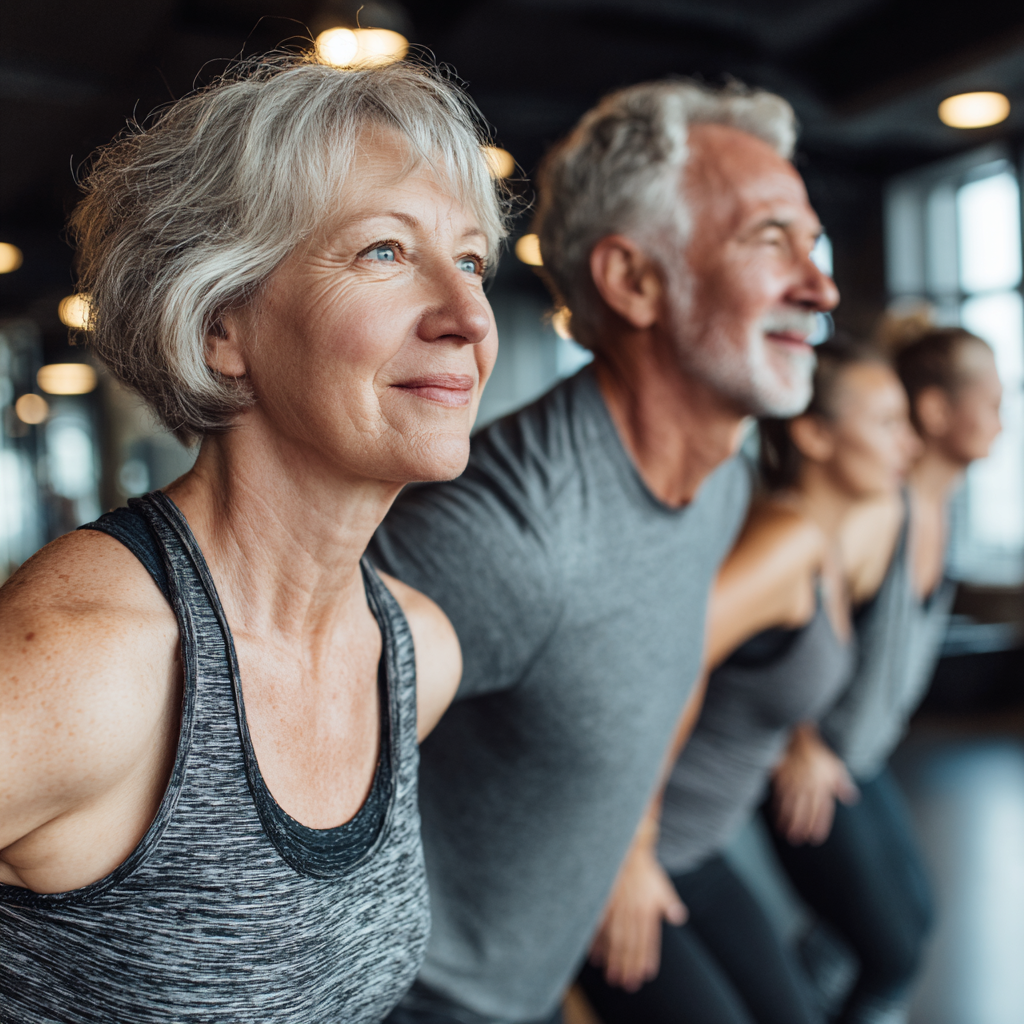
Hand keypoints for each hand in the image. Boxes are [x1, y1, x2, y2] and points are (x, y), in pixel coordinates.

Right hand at [589, 830, 686, 991]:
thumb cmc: (645, 869)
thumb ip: (669, 903)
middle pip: (630, 945)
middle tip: (626, 984)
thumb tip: (679, 917)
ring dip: (613, 960)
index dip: (646, 959)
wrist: (626, 849)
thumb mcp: (661, 885)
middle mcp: (632, 911)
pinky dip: (597, 943)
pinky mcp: (602, 902)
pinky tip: (595, 955)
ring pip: (614, 940)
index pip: (648, 941)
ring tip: (612, 976)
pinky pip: (599, 927)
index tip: (644, 975)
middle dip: (628, 966)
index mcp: (647, 910)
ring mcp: (616, 908)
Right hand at [772, 725, 858, 845]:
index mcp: (822, 785)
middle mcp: (808, 786)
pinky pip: (780, 796)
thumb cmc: (817, 753)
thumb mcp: (835, 766)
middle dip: (801, 826)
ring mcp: (794, 782)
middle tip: (797, 840)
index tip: (815, 838)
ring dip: (789, 821)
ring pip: (791, 806)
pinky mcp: (782, 778)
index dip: (819, 824)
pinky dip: (778, 809)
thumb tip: (851, 798)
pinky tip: (777, 817)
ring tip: (786, 834)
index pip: (822, 809)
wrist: (798, 737)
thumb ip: (842, 783)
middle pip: (805, 811)